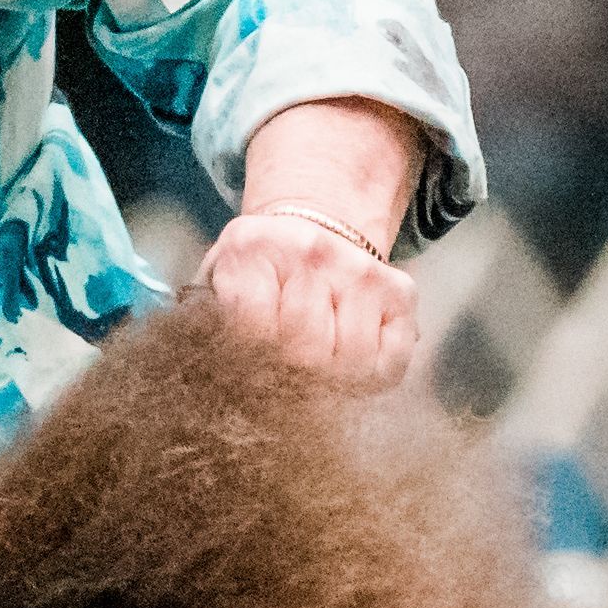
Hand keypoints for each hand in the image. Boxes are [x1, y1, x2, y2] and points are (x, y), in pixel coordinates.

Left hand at [201, 96, 428, 389]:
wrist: (315, 227)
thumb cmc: (261, 276)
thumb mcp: (220, 284)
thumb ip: (206, 322)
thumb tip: (208, 375)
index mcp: (252, 247)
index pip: (251, 332)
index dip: (253, 365)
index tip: (252, 372)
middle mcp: (311, 250)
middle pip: (305, 352)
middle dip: (295, 378)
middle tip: (288, 379)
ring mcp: (361, 269)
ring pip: (351, 361)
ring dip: (335, 380)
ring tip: (320, 369)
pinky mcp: (400, 291)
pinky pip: (392, 362)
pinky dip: (372, 377)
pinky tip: (352, 360)